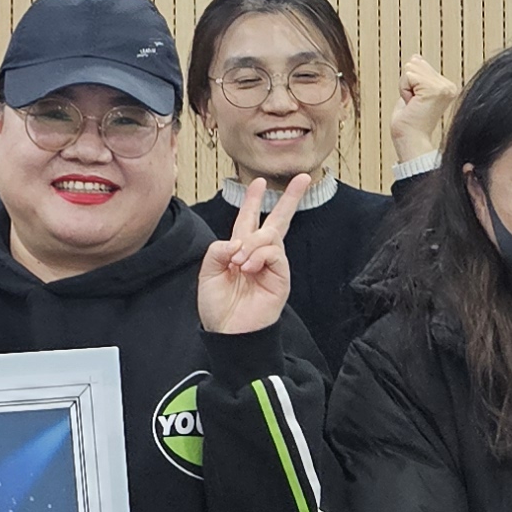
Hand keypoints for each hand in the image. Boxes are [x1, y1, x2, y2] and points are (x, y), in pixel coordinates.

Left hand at [198, 178, 298, 335]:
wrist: (229, 333)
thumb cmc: (218, 307)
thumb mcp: (208, 273)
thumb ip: (218, 250)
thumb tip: (239, 241)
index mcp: (240, 250)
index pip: (249, 219)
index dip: (253, 200)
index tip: (259, 181)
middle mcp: (259, 255)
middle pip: (277, 220)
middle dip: (289, 198)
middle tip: (303, 178)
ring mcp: (272, 266)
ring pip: (269, 236)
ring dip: (251, 245)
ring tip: (239, 265)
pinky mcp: (281, 277)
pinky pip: (274, 253)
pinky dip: (259, 255)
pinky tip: (248, 267)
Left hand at [391, 55, 462, 167]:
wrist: (410, 139)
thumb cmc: (410, 123)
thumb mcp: (413, 92)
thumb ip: (417, 74)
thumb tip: (415, 57)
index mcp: (447, 87)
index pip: (420, 65)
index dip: (410, 83)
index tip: (416, 102)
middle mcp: (449, 86)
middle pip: (414, 64)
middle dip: (407, 84)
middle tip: (414, 104)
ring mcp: (443, 88)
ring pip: (410, 69)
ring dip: (405, 88)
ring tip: (413, 104)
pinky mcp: (434, 90)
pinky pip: (408, 76)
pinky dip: (404, 90)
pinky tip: (412, 103)